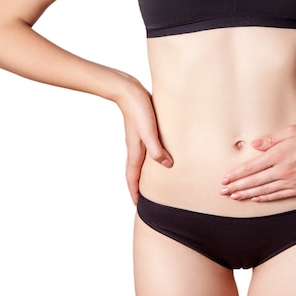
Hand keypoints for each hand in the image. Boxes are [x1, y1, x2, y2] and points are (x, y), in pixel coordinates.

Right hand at [117, 81, 172, 204]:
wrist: (128, 89)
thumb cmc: (139, 109)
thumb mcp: (149, 131)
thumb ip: (157, 149)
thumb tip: (167, 166)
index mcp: (135, 150)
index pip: (133, 177)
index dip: (135, 192)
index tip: (138, 205)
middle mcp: (135, 147)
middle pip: (135, 172)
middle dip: (138, 187)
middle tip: (145, 199)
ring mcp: (138, 139)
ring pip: (141, 162)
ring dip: (144, 174)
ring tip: (152, 182)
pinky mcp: (143, 130)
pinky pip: (146, 150)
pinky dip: (150, 159)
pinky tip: (159, 156)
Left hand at [221, 125, 295, 201]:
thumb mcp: (291, 131)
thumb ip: (270, 139)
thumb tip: (254, 145)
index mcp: (277, 155)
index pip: (250, 168)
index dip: (236, 175)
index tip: (225, 179)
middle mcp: (282, 171)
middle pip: (254, 182)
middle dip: (236, 187)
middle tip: (223, 192)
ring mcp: (291, 182)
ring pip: (264, 191)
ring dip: (247, 195)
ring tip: (235, 197)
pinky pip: (278, 195)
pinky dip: (265, 198)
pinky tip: (256, 199)